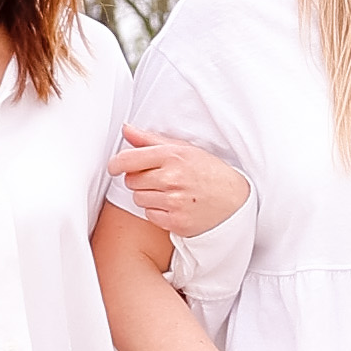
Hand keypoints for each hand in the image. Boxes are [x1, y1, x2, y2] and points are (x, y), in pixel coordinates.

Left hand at [115, 126, 250, 243]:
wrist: (235, 201)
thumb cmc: (208, 172)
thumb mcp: (185, 149)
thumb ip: (151, 140)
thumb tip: (126, 129)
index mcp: (173, 155)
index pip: (129, 159)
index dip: (116, 164)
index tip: (115, 166)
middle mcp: (172, 178)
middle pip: (131, 180)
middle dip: (140, 179)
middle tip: (158, 178)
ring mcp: (174, 202)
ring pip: (138, 198)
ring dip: (147, 196)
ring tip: (167, 192)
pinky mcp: (175, 222)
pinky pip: (149, 215)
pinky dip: (157, 211)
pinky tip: (172, 205)